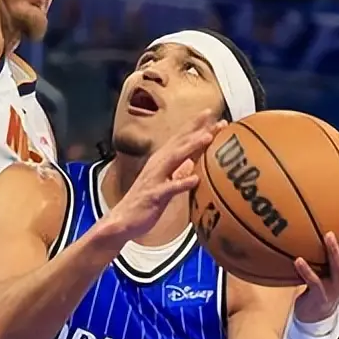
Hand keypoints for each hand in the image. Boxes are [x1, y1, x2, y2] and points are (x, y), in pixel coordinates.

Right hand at [95, 113, 223, 245]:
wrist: (122, 221)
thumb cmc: (145, 202)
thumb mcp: (165, 182)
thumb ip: (178, 171)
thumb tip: (192, 163)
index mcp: (162, 161)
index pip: (181, 140)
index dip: (197, 127)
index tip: (216, 117)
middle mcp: (158, 165)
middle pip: (179, 142)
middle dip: (196, 128)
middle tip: (215, 117)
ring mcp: (155, 179)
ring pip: (174, 158)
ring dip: (191, 146)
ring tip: (207, 137)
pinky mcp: (153, 196)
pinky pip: (169, 188)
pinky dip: (181, 183)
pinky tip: (195, 179)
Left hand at [292, 200, 338, 323]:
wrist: (317, 314)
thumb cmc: (324, 280)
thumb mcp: (332, 262)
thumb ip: (333, 242)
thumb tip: (321, 211)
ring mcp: (338, 286)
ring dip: (334, 251)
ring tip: (327, 235)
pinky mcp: (322, 296)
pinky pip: (314, 282)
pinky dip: (306, 271)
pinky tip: (297, 260)